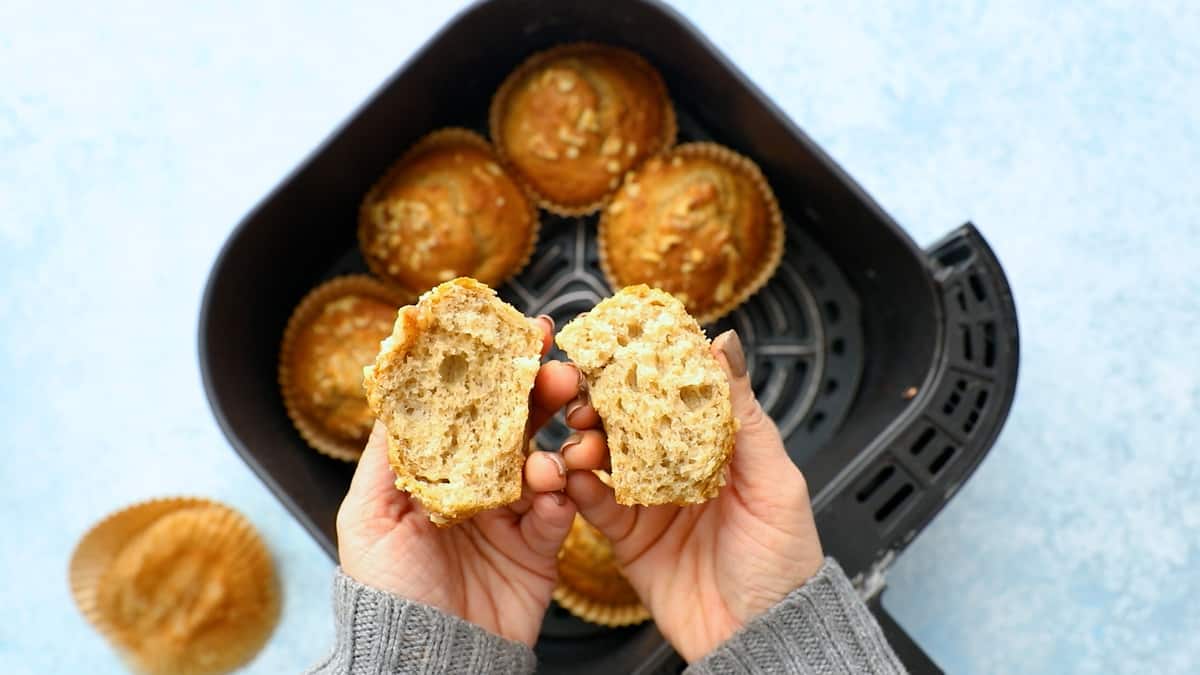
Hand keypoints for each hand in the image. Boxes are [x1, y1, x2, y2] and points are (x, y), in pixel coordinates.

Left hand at [336, 316, 579, 645]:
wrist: (424, 661)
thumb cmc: (384, 592)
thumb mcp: (368, 516)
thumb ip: (389, 454)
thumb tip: (398, 388)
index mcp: (430, 474)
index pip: (463, 409)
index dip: (487, 372)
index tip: (513, 335)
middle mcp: (471, 487)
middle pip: (511, 426)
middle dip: (537, 394)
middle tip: (560, 370)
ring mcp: (507, 515)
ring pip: (541, 460)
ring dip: (555, 442)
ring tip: (561, 439)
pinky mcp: (538, 547)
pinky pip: (559, 509)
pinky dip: (561, 494)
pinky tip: (555, 490)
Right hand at [562, 329, 824, 660]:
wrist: (761, 637)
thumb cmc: (783, 562)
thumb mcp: (774, 481)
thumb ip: (743, 415)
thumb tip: (727, 345)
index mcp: (718, 446)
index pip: (674, 395)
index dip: (643, 373)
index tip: (615, 353)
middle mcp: (679, 467)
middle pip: (630, 422)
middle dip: (602, 406)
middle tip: (584, 400)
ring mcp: (650, 501)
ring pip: (604, 458)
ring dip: (584, 444)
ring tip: (578, 445)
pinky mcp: (627, 537)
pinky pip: (593, 505)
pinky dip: (578, 489)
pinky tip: (573, 479)